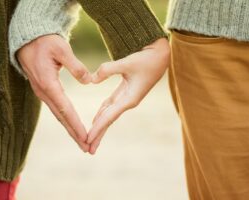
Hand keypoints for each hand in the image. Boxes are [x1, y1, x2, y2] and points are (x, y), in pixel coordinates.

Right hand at [17, 34, 91, 151]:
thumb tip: (89, 81)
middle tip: (87, 148)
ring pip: (58, 115)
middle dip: (74, 134)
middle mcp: (44, 92)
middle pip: (61, 117)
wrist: (27, 39)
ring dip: (70, 129)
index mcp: (48, 83)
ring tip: (82, 142)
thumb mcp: (61, 48)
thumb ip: (75, 66)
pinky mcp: (43, 90)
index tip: (86, 137)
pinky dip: (65, 119)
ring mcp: (42, 92)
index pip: (65, 109)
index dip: (76, 124)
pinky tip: (72, 126)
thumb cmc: (45, 41)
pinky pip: (56, 109)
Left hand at [87, 38, 170, 153]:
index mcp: (130, 99)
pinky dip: (102, 113)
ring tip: (90, 139)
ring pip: (109, 115)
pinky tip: (96, 119)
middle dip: (98, 135)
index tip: (87, 140)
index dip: (97, 129)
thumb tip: (91, 80)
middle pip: (109, 121)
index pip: (109, 117)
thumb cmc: (147, 59)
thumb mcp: (127, 62)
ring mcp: (127, 98)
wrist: (161, 55)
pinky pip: (111, 106)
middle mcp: (128, 102)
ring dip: (99, 127)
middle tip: (87, 150)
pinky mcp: (125, 92)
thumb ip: (107, 70)